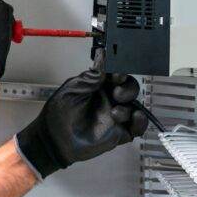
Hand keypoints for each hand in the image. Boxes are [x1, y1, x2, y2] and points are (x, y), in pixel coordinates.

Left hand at [14, 66, 147, 178]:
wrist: (54, 140)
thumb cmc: (58, 113)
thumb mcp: (73, 89)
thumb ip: (92, 76)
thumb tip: (103, 56)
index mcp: (98, 86)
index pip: (116, 74)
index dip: (120, 72)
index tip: (117, 75)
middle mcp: (108, 99)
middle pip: (129, 88)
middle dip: (127, 88)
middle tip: (116, 92)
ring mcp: (115, 116)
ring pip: (134, 105)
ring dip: (129, 105)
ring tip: (115, 112)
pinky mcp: (119, 132)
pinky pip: (137, 126)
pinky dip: (141, 121)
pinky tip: (135, 117)